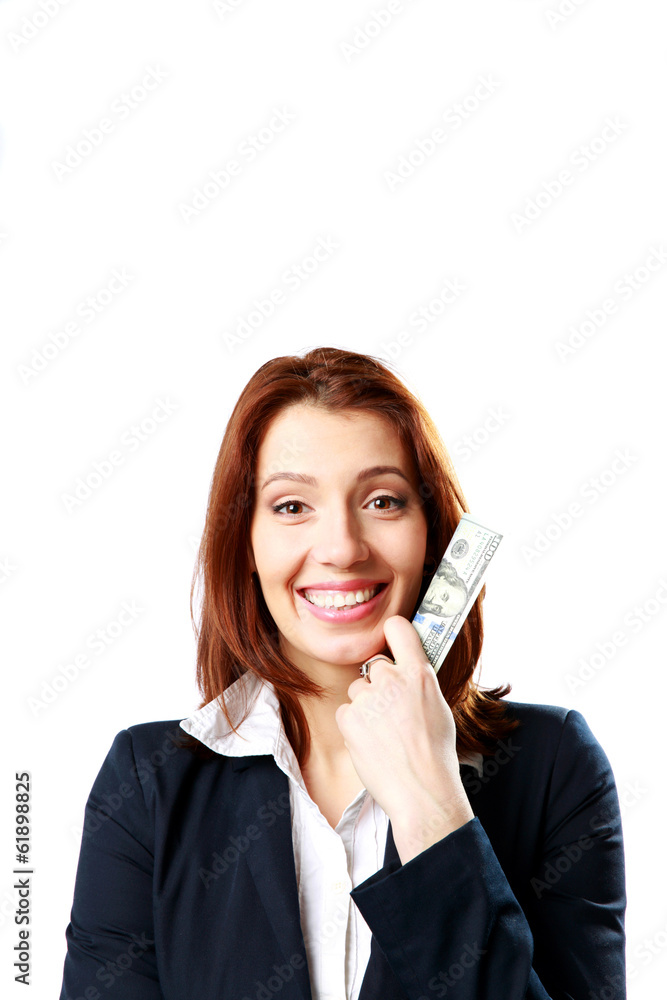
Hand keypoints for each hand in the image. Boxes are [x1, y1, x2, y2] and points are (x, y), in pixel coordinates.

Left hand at [335, 615, 473, 862]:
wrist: (421, 791)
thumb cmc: (435, 755)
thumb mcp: (439, 707)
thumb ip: (419, 683)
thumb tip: (407, 673)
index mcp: (419, 673)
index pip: (398, 629)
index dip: (393, 631)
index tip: (391, 634)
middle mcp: (392, 680)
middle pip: (376, 665)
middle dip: (380, 682)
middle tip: (392, 710)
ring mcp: (368, 698)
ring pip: (359, 690)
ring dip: (366, 706)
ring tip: (385, 734)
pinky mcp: (348, 717)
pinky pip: (346, 711)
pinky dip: (354, 725)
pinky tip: (372, 743)